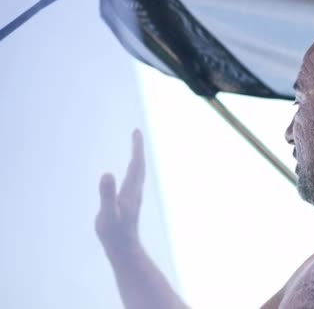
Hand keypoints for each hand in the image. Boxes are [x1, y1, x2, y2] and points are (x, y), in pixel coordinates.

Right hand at [96, 129, 145, 252]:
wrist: (123, 248)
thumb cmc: (114, 233)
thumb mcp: (107, 213)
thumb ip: (107, 194)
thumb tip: (107, 174)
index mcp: (130, 190)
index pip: (136, 164)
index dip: (136, 148)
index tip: (137, 132)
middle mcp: (134, 191)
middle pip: (139, 165)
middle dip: (137, 149)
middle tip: (136, 133)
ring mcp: (133, 197)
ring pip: (138, 173)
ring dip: (136, 158)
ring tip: (135, 147)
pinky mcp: (129, 203)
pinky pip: (133, 181)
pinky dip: (133, 170)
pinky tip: (130, 172)